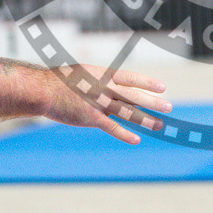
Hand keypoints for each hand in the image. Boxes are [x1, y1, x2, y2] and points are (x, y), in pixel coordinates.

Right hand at [47, 64, 171, 144]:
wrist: (44, 90)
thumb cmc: (61, 80)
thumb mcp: (84, 72)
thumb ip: (100, 79)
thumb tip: (111, 84)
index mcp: (103, 74)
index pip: (131, 78)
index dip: (147, 82)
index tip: (162, 87)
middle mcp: (104, 88)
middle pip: (134, 96)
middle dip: (153, 102)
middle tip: (169, 107)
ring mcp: (99, 103)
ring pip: (127, 112)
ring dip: (145, 119)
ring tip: (160, 124)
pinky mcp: (91, 118)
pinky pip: (112, 127)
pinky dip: (125, 134)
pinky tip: (136, 139)